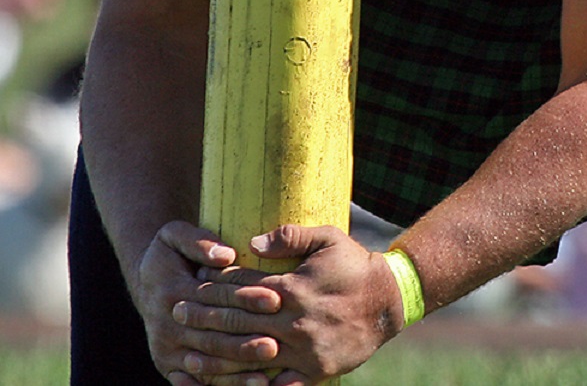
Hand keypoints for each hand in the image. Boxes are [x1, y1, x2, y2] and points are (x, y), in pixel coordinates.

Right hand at [130, 221, 281, 384]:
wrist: (146, 280)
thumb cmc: (170, 252)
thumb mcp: (174, 234)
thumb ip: (198, 240)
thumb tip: (226, 254)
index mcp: (173, 292)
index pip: (215, 298)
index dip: (245, 299)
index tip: (276, 300)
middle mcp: (167, 325)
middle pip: (210, 337)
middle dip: (244, 343)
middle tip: (275, 346)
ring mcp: (166, 349)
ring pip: (204, 365)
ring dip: (234, 373)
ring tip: (265, 377)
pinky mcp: (168, 366)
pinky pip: (194, 382)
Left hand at [171, 225, 404, 384]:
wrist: (389, 301)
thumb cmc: (355, 265)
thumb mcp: (327, 239)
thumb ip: (289, 237)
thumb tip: (250, 242)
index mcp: (294, 288)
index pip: (244, 288)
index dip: (215, 286)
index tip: (192, 284)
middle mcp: (294, 321)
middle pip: (238, 322)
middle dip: (204, 318)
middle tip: (176, 313)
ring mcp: (303, 351)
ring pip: (249, 356)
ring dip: (216, 357)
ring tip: (189, 355)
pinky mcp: (314, 372)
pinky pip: (276, 385)